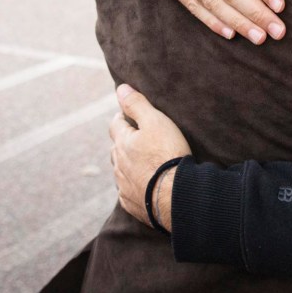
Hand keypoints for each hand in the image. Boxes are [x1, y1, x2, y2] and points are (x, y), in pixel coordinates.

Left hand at [109, 84, 191, 231]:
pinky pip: (129, 192)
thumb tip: (121, 88)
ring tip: (146, 163)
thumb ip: (137, 104)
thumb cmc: (167, 154)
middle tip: (141, 138)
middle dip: (125, 142)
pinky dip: (136, 186)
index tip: (132, 116)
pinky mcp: (132, 204)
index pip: (116, 124)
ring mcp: (124, 186)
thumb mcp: (155, 121)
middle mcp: (118, 165)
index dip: (123, 117)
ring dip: (130, 165)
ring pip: (122, 171)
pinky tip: (147, 185)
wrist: (175, 195)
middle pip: (117, 148)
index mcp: (122, 143)